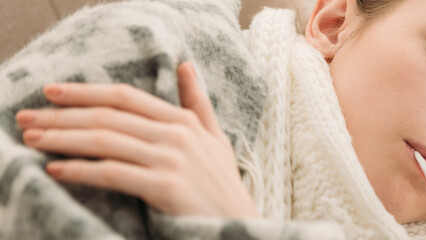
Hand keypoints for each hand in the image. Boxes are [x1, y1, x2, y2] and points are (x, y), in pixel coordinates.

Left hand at [15, 62, 258, 217]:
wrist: (238, 226)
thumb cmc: (222, 186)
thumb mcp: (215, 138)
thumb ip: (197, 103)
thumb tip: (185, 66)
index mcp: (184, 120)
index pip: (126, 97)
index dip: (86, 92)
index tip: (52, 92)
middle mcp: (177, 134)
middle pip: (109, 116)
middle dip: (63, 115)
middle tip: (27, 117)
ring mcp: (172, 160)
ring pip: (105, 141)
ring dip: (63, 139)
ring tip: (33, 140)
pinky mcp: (165, 187)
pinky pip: (112, 172)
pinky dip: (80, 169)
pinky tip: (56, 169)